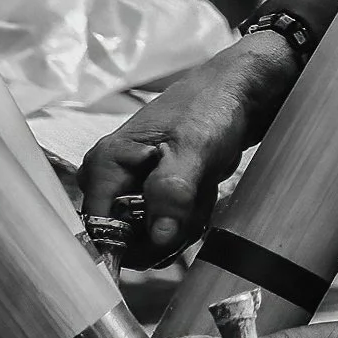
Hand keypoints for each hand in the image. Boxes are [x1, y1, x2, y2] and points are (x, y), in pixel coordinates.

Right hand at [79, 32, 299, 266]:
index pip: (100, 232)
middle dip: (167, 231)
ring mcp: (129, 188)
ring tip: (202, 188)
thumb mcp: (194, 149)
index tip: (171, 233)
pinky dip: (189, 216)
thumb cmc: (211, 110)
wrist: (238, 94)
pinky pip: (166, 227)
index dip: (134, 244)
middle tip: (195, 199)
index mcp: (104, 166)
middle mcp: (108, 180)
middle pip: (126, 240)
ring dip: (184, 223)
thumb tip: (157, 238)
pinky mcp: (150, 193)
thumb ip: (172, 191)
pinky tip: (202, 191)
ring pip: (150, 237)